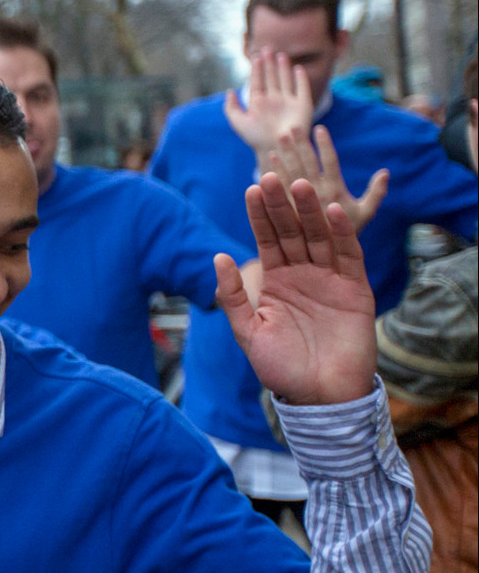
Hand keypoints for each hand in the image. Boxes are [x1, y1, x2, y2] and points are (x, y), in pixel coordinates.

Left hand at [215, 174, 375, 405]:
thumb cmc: (281, 369)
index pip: (266, 240)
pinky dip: (341, 233)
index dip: (259, 215)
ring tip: (300, 186)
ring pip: (319, 237)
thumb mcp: (247, 331)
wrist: (320, 397)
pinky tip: (332, 211)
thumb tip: (217, 256)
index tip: (250, 188)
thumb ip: (231, 296)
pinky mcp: (355, 288)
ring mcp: (329, 279)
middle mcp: (303, 274)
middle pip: (292, 232)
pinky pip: (348, 255)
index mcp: (276, 281)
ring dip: (311, 211)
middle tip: (271, 176)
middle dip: (281, 206)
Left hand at [225, 48, 313, 160]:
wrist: (275, 149)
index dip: (257, 69)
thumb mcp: (239, 123)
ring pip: (286, 80)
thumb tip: (229, 91)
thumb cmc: (256, 139)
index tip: (255, 56)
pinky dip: (301, 79)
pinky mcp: (303, 106)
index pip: (258, 82)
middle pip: (271, 78)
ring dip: (283, 68)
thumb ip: (231, 108)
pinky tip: (298, 69)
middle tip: (267, 49)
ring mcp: (288, 103)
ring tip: (280, 55)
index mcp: (259, 104)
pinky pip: (302, 89)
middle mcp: (274, 101)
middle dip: (269, 64)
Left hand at [268, 125, 388, 232]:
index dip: (325, 146)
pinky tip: (269, 160)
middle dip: (299, 146)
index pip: (331, 163)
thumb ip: (375, 193)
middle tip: (292, 127)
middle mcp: (317, 195)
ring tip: (279, 137)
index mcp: (336, 191)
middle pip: (307, 165)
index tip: (320, 128)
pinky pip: (278, 190)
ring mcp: (300, 204)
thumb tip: (386, 172)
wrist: (323, 264)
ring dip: (285, 156)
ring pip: (291, 174)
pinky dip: (274, 174)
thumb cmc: (345, 237)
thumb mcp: (364, 215)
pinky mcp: (286, 212)